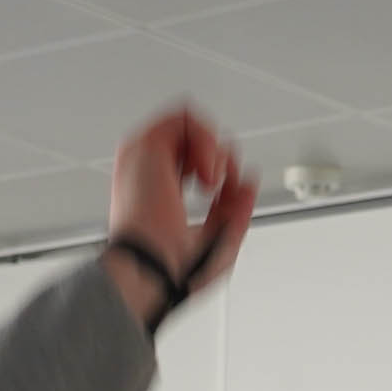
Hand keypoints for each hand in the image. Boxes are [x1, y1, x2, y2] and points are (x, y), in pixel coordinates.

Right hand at [103, 106, 255, 328]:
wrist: (152, 273)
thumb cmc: (175, 271)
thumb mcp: (220, 240)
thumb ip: (235, 209)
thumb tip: (247, 183)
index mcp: (157, 196)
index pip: (192, 165)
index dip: (221, 171)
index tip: (229, 195)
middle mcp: (147, 175)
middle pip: (191, 141)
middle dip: (218, 155)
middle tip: (220, 185)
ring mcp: (144, 159)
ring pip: (188, 124)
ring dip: (211, 146)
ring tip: (211, 178)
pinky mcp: (145, 148)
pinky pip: (184, 118)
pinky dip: (206, 139)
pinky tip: (206, 171)